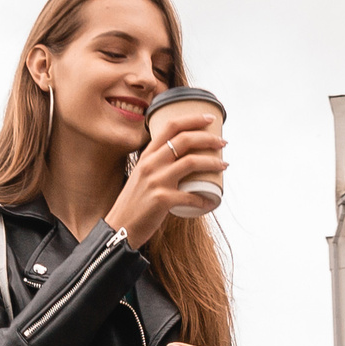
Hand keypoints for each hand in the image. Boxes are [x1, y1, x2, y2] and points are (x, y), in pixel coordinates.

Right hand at [104, 113, 224, 246]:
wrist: (120, 227)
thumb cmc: (135, 203)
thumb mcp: (142, 176)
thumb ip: (158, 165)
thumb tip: (182, 160)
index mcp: (147, 155)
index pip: (171, 126)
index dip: (193, 119)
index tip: (210, 118)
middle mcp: (151, 164)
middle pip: (185, 140)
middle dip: (209, 138)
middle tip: (223, 142)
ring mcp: (156, 181)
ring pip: (191, 162)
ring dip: (213, 162)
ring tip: (224, 165)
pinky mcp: (162, 199)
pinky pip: (191, 196)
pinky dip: (204, 199)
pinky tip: (211, 201)